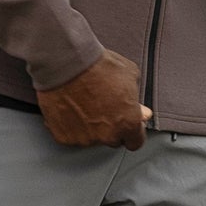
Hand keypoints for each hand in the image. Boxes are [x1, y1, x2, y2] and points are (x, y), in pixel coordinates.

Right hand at [36, 48, 151, 149]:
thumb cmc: (99, 66)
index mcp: (127, 123)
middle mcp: (107, 136)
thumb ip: (137, 101)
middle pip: (112, 139)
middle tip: (102, 107)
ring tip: (84, 104)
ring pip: (91, 139)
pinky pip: (70, 135)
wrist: (68, 63)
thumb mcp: (129, 76)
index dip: (132, 131)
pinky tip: (70, 109)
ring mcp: (84, 139)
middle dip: (110, 127)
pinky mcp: (64, 137)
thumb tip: (142, 113)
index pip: (135, 142)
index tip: (127, 123)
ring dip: (90, 127)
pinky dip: (70, 126)